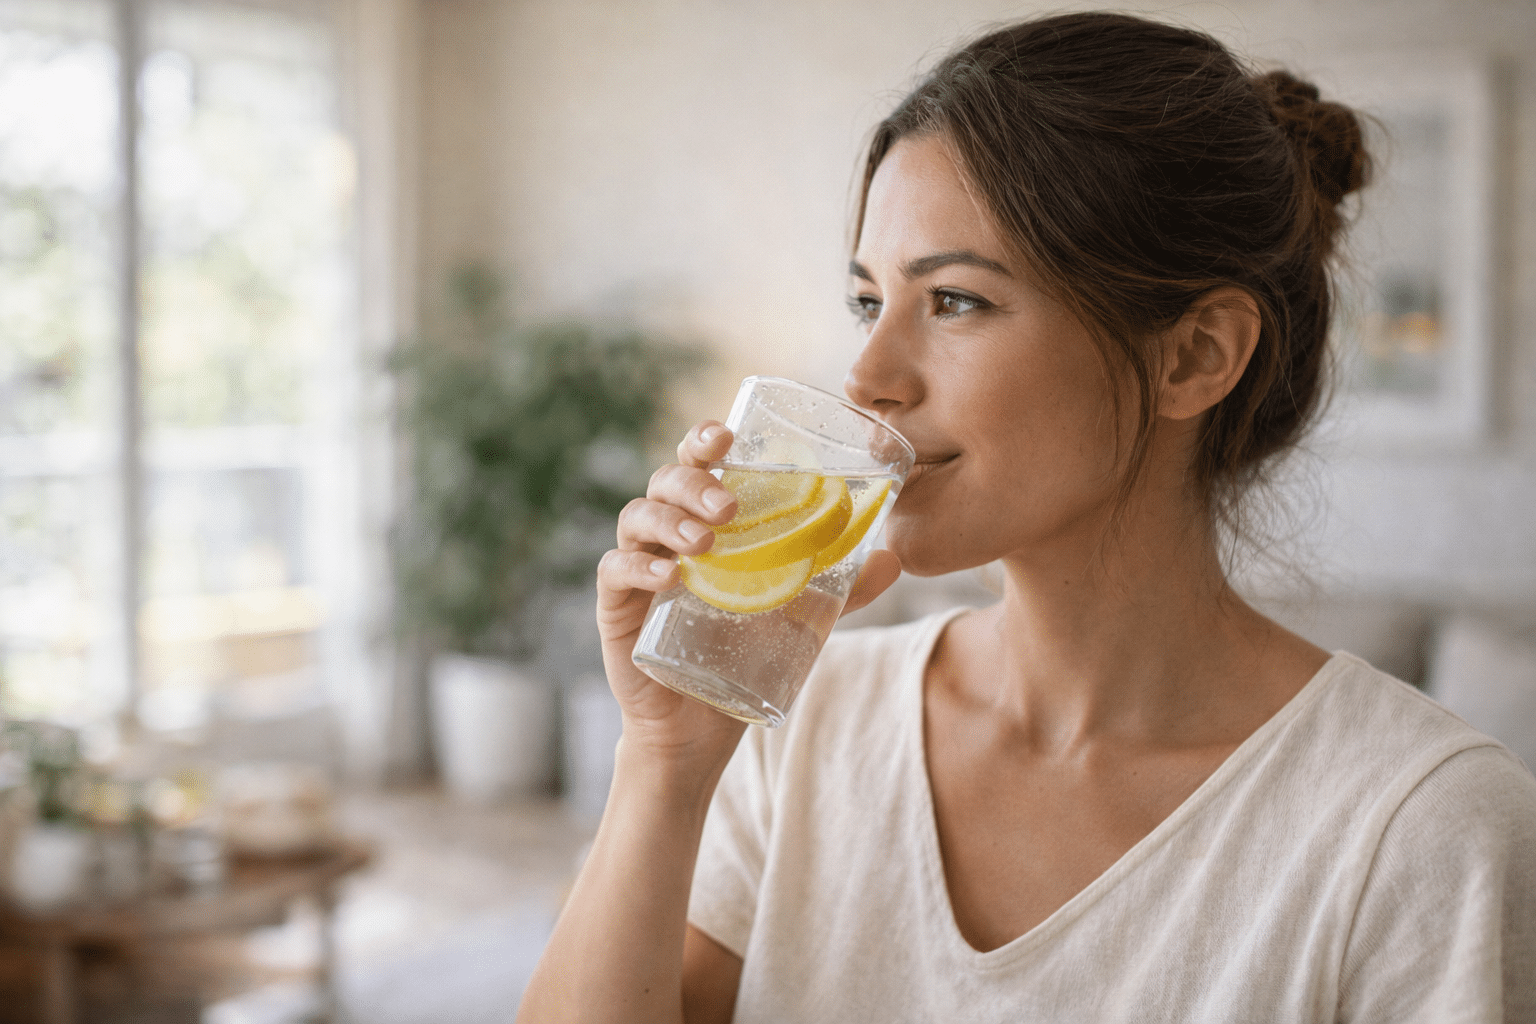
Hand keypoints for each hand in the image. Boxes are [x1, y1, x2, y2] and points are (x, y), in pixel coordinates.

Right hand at [596, 421, 902, 764]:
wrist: (703, 724)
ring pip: (637, 517)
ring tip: (705, 541)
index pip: (698, 464)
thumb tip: (894, 560)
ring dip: (670, 521)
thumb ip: (843, 589)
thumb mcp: (802, 617)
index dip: (704, 440)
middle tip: (731, 506)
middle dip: (695, 483)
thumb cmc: (745, 654)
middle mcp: (667, 535)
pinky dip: (638, 567)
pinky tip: (668, 577)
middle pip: (666, 481)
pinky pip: (614, 571)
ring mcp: (638, 567)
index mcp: (705, 520)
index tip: (726, 436)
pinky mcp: (617, 608)